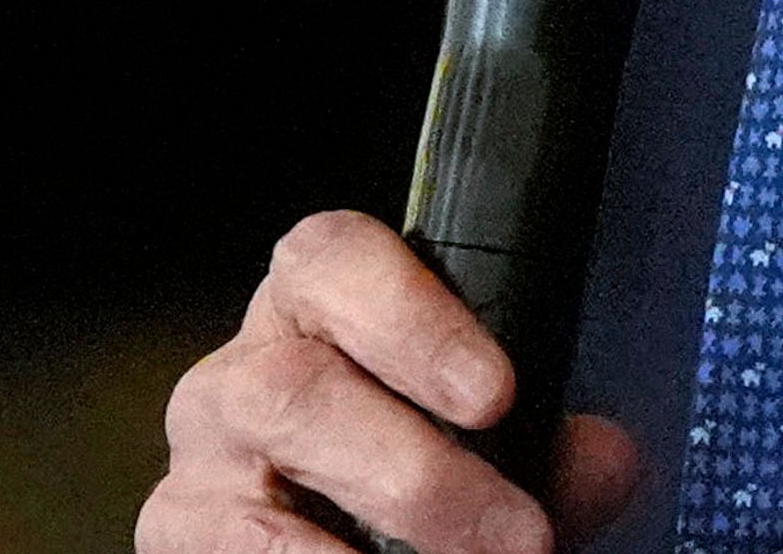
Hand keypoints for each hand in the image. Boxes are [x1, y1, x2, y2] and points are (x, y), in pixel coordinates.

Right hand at [138, 210, 643, 553]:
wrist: (334, 544)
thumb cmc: (412, 490)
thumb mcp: (494, 460)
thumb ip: (547, 455)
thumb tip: (608, 457)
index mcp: (319, 312)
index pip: (331, 257)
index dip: (412, 316)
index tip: (496, 393)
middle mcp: (240, 372)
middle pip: (296, 386)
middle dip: (419, 473)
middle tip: (519, 539)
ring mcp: (199, 461)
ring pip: (260, 490)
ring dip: (379, 539)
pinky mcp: (174, 537)